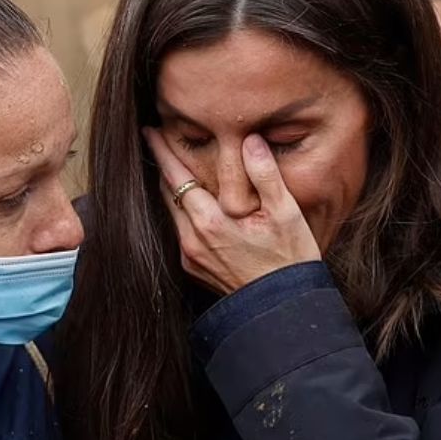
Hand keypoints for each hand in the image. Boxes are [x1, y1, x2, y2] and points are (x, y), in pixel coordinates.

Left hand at [143, 128, 321, 294]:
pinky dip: (183, 212)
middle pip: (168, 193)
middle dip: (163, 166)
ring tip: (174, 168)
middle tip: (158, 141)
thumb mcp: (286, 212)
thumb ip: (265, 174)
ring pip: (172, 213)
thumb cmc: (289, 260)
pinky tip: (193, 204)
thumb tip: (251, 140)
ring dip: (172, 189)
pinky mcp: (195, 269)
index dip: (162, 151)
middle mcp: (192, 240)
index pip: (177, 177)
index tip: (150, 131)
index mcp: (210, 222)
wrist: (283, 308)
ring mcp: (191, 257)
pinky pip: (180, 232)